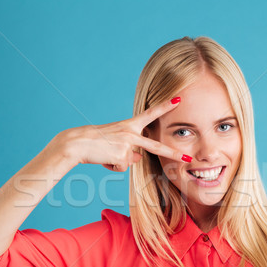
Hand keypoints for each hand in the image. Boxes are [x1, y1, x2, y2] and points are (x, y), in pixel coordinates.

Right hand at [59, 97, 188, 171]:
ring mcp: (127, 145)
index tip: (179, 99)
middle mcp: (131, 133)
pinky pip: (121, 168)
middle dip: (173, 154)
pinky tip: (103, 158)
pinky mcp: (122, 156)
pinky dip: (112, 167)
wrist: (76, 143)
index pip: (151, 113)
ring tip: (104, 153)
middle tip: (189, 159)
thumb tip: (139, 158)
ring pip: (131, 161)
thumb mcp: (115, 141)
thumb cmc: (95, 141)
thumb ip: (130, 148)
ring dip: (118, 161)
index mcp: (129, 125)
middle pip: (155, 147)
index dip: (166, 106)